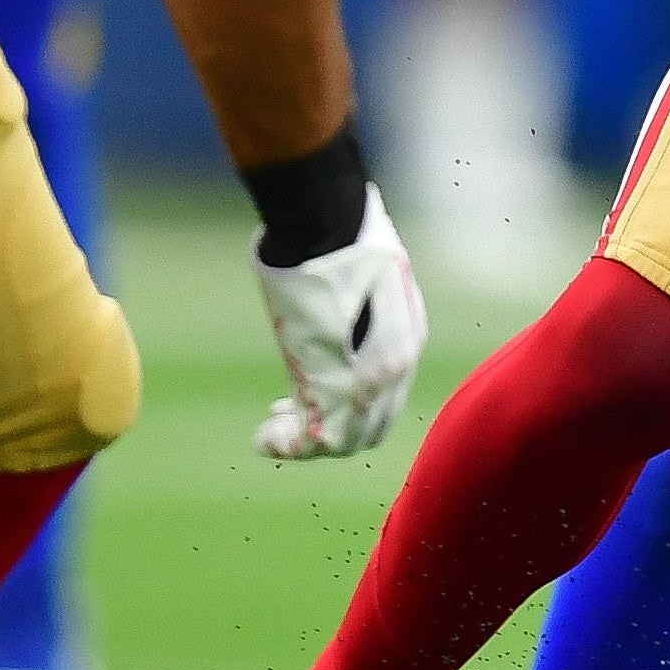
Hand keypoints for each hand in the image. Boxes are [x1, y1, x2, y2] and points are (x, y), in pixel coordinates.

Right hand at [251, 188, 427, 458]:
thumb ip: (354, 302)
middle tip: (286, 425)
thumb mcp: (359, 273)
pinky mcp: (340, 381)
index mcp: (407, 337)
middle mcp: (397, 365)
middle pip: (371, 426)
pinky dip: (289, 444)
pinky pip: (319, 434)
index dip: (355, 412)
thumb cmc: (340, 237)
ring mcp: (371, 377)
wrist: (331, 224)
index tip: (312, 406)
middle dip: (331, 435)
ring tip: (269, 438)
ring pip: (344, 438)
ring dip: (305, 445)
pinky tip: (262, 441)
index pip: (388, 397)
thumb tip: (336, 300)